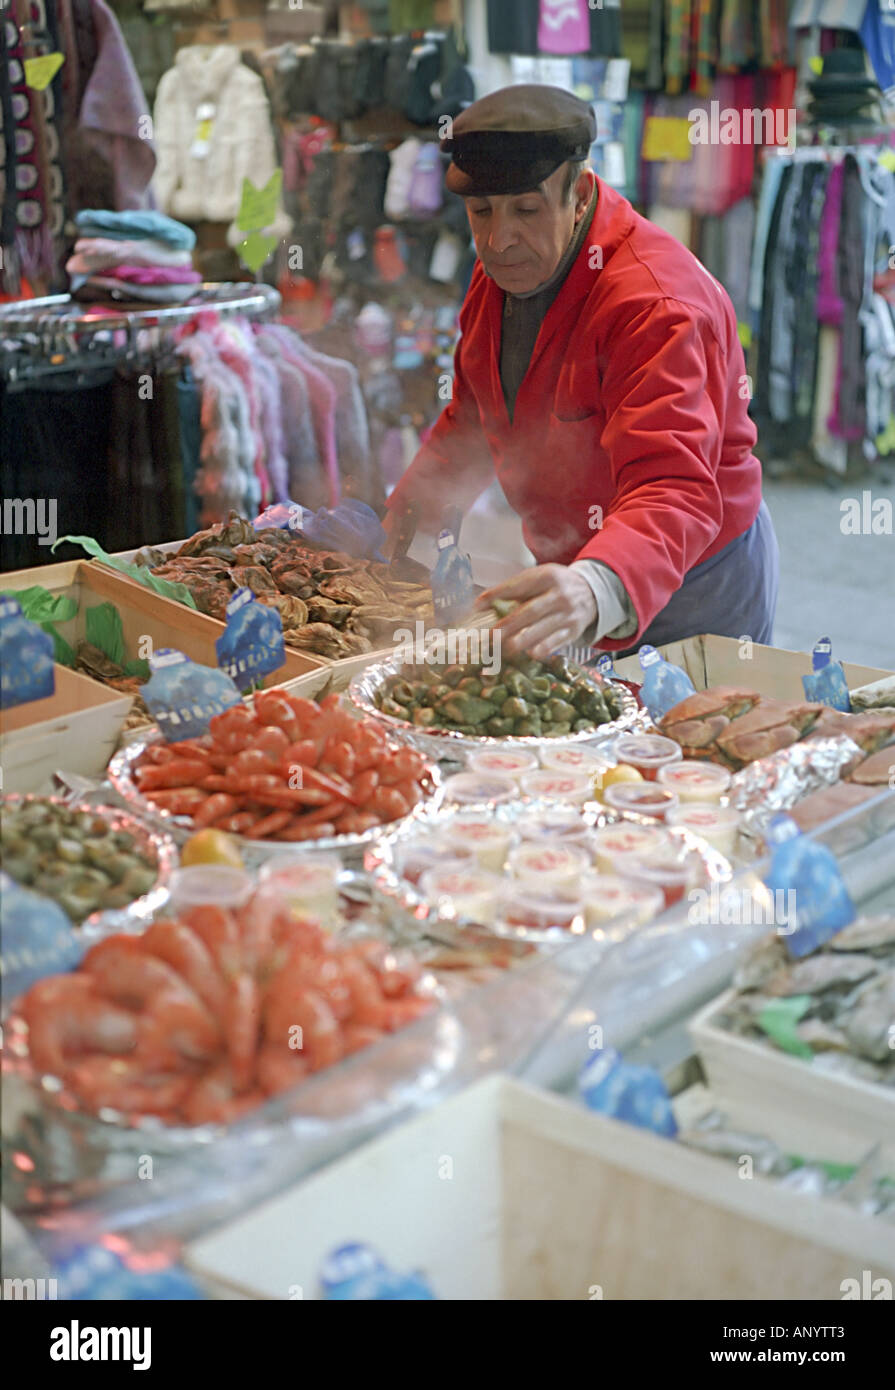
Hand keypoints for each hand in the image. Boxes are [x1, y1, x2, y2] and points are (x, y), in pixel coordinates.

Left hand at [476, 564, 596, 660]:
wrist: (593, 592)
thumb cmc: (556, 586)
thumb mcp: (540, 578)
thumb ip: (516, 590)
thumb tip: (484, 605)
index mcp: (547, 576)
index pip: (519, 586)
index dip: (498, 595)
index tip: (479, 605)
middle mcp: (559, 595)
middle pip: (530, 611)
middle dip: (508, 625)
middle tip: (490, 636)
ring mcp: (568, 614)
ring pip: (543, 629)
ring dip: (522, 640)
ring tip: (504, 649)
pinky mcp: (573, 630)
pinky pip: (557, 642)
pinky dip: (543, 648)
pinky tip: (530, 654)